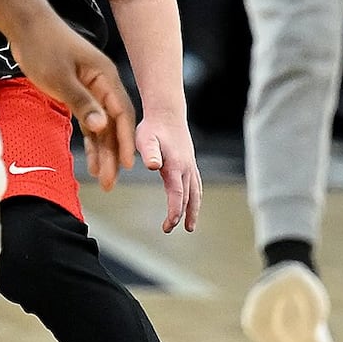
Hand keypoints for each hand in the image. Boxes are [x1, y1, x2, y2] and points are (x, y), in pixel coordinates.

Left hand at [12, 18, 139, 190]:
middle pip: (114, 124)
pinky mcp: (77, 91)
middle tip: (109, 183)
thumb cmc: (43, 47)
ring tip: (102, 179)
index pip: (122, 114)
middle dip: (113, 154)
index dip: (125, 140)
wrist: (25, 25)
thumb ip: (82, 104)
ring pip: (101, 126)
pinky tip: (89, 160)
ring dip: (101, 151)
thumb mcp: (60, 79)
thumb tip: (102, 127)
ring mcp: (91, 88)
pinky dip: (89, 140)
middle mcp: (103, 84)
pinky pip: (88, 120)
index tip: (125, 165)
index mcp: (105, 78)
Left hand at [136, 111, 201, 233]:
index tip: (169, 226)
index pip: (178, 195)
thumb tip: (152, 165)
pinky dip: (195, 197)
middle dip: (182, 215)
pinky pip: (196, 184)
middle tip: (171, 229)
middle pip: (189, 197)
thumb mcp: (146, 139)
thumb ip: (149, 153)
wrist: (167, 112)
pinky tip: (192, 203)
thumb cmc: (153, 127)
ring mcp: (190, 165)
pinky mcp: (189, 162)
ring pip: (196, 192)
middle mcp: (186, 168)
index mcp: (176, 166)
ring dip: (193, 210)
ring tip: (190, 225)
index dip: (175, 212)